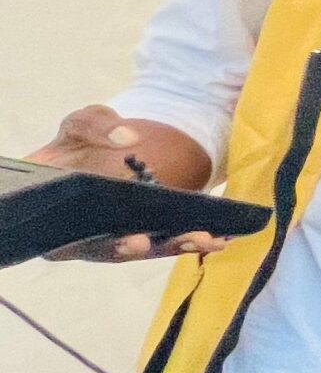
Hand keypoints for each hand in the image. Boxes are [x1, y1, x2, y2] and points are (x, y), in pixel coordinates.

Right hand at [30, 107, 225, 262]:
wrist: (110, 145)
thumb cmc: (82, 139)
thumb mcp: (81, 123)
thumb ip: (97, 126)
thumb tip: (128, 136)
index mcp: (50, 212)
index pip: (56, 237)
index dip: (78, 243)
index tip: (105, 238)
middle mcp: (78, 234)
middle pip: (102, 249)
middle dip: (127, 247)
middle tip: (143, 243)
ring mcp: (112, 238)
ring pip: (141, 249)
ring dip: (170, 246)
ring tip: (202, 240)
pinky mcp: (141, 234)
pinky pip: (163, 241)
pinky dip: (188, 240)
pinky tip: (218, 240)